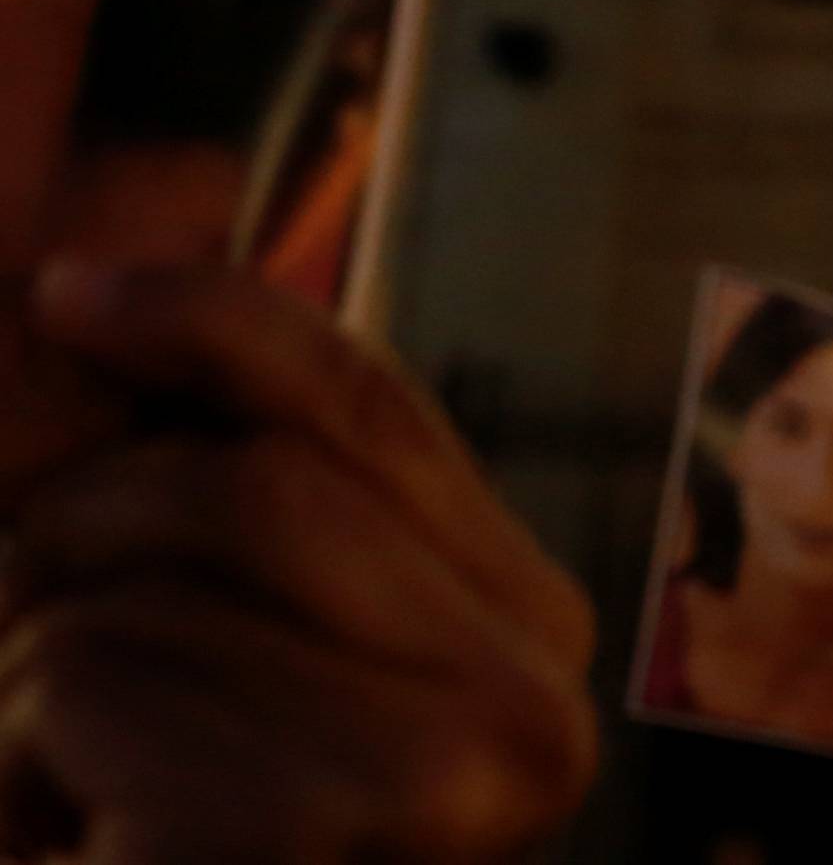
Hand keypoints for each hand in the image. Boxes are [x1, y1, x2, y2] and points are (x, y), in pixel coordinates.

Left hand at [0, 262, 597, 863]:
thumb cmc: (152, 840)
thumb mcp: (218, 643)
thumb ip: (226, 471)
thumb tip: (98, 273)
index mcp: (523, 632)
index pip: (372, 406)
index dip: (211, 320)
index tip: (67, 289)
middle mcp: (532, 701)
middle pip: (259, 475)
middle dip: (92, 539)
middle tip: (43, 661)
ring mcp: (453, 772)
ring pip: (158, 576)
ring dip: (36, 675)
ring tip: (71, 811)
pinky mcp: (320, 833)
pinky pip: (87, 676)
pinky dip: (7, 753)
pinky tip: (69, 850)